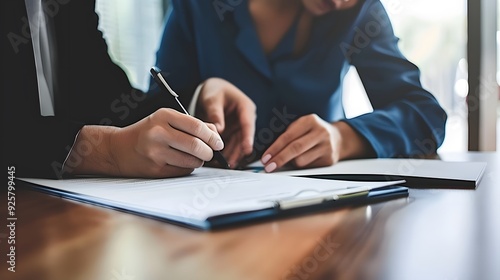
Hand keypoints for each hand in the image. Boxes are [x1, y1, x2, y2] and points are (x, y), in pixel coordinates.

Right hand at [66, 108, 223, 177]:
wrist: (118, 149)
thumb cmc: (147, 133)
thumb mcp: (166, 120)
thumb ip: (192, 124)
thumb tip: (216, 134)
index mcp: (164, 116)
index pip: (197, 126)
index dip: (212, 136)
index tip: (218, 142)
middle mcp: (158, 133)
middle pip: (196, 145)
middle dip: (209, 152)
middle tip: (211, 153)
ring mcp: (155, 152)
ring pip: (192, 160)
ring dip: (199, 161)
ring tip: (195, 157)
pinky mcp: (155, 169)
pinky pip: (183, 171)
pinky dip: (188, 168)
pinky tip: (182, 163)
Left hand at [196, 78, 255, 166]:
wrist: (211, 90)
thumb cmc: (214, 90)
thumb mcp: (212, 99)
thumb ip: (215, 114)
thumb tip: (218, 130)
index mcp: (246, 108)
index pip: (248, 125)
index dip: (248, 138)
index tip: (247, 149)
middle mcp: (246, 119)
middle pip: (244, 138)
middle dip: (237, 152)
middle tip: (229, 163)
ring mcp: (239, 127)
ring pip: (237, 145)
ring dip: (231, 155)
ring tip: (222, 164)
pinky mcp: (232, 134)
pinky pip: (230, 145)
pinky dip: (225, 153)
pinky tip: (217, 161)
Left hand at [260, 114, 371, 171]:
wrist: (338, 138)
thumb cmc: (313, 132)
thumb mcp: (301, 126)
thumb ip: (288, 135)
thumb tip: (270, 153)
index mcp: (310, 120)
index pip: (288, 136)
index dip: (275, 148)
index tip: (265, 157)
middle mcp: (320, 132)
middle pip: (295, 148)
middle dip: (279, 159)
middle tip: (269, 166)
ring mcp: (326, 146)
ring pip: (301, 160)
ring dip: (291, 163)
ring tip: (290, 160)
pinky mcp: (329, 159)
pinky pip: (309, 167)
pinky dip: (301, 166)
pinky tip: (303, 160)